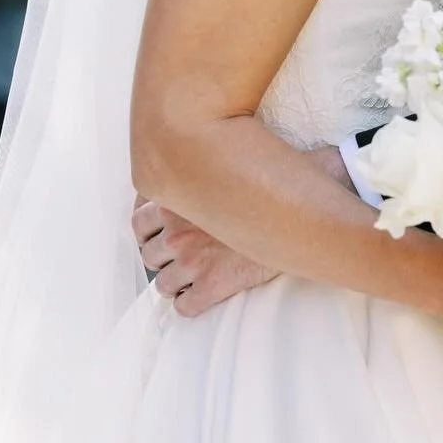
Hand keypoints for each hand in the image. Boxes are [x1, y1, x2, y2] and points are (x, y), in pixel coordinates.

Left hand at [130, 149, 349, 318]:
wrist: (302, 209)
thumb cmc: (279, 176)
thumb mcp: (242, 156)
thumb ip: (219, 157)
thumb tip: (229, 136)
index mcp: (178, 199)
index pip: (140, 218)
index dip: (147, 227)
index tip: (157, 230)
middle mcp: (178, 231)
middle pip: (148, 253)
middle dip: (158, 256)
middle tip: (173, 256)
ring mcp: (193, 261)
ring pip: (163, 283)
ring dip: (172, 281)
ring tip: (184, 279)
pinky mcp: (214, 285)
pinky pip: (185, 306)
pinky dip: (189, 304)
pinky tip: (200, 297)